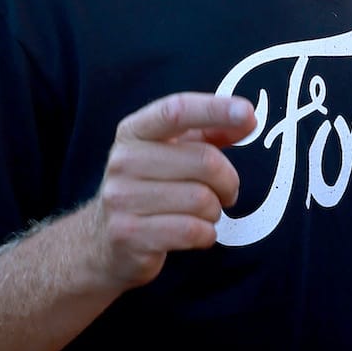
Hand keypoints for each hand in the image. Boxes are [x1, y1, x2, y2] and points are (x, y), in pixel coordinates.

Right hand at [73, 92, 257, 291]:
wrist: (102, 241)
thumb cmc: (149, 190)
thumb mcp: (171, 154)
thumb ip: (208, 134)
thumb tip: (248, 118)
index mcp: (134, 132)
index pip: (176, 110)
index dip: (215, 109)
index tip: (248, 113)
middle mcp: (123, 161)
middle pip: (205, 161)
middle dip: (228, 182)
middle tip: (226, 193)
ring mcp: (121, 198)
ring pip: (202, 200)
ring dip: (215, 212)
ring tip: (203, 214)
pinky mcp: (128, 234)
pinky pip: (192, 231)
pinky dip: (206, 234)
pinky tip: (197, 233)